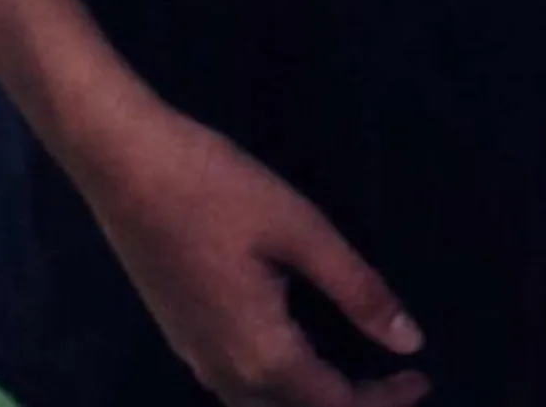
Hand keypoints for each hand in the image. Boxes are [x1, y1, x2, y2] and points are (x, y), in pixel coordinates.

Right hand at [74, 99, 427, 406]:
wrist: (122, 164)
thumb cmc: (215, 187)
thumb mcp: (300, 230)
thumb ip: (357, 290)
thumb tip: (410, 342)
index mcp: (263, 355)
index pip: (337, 405)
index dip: (387, 401)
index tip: (423, 378)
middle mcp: (226, 374)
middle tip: (397, 383)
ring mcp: (195, 358)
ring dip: (311, 401)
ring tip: (355, 376)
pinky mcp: (179, 337)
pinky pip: (238, 387)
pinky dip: (278, 388)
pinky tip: (296, 355)